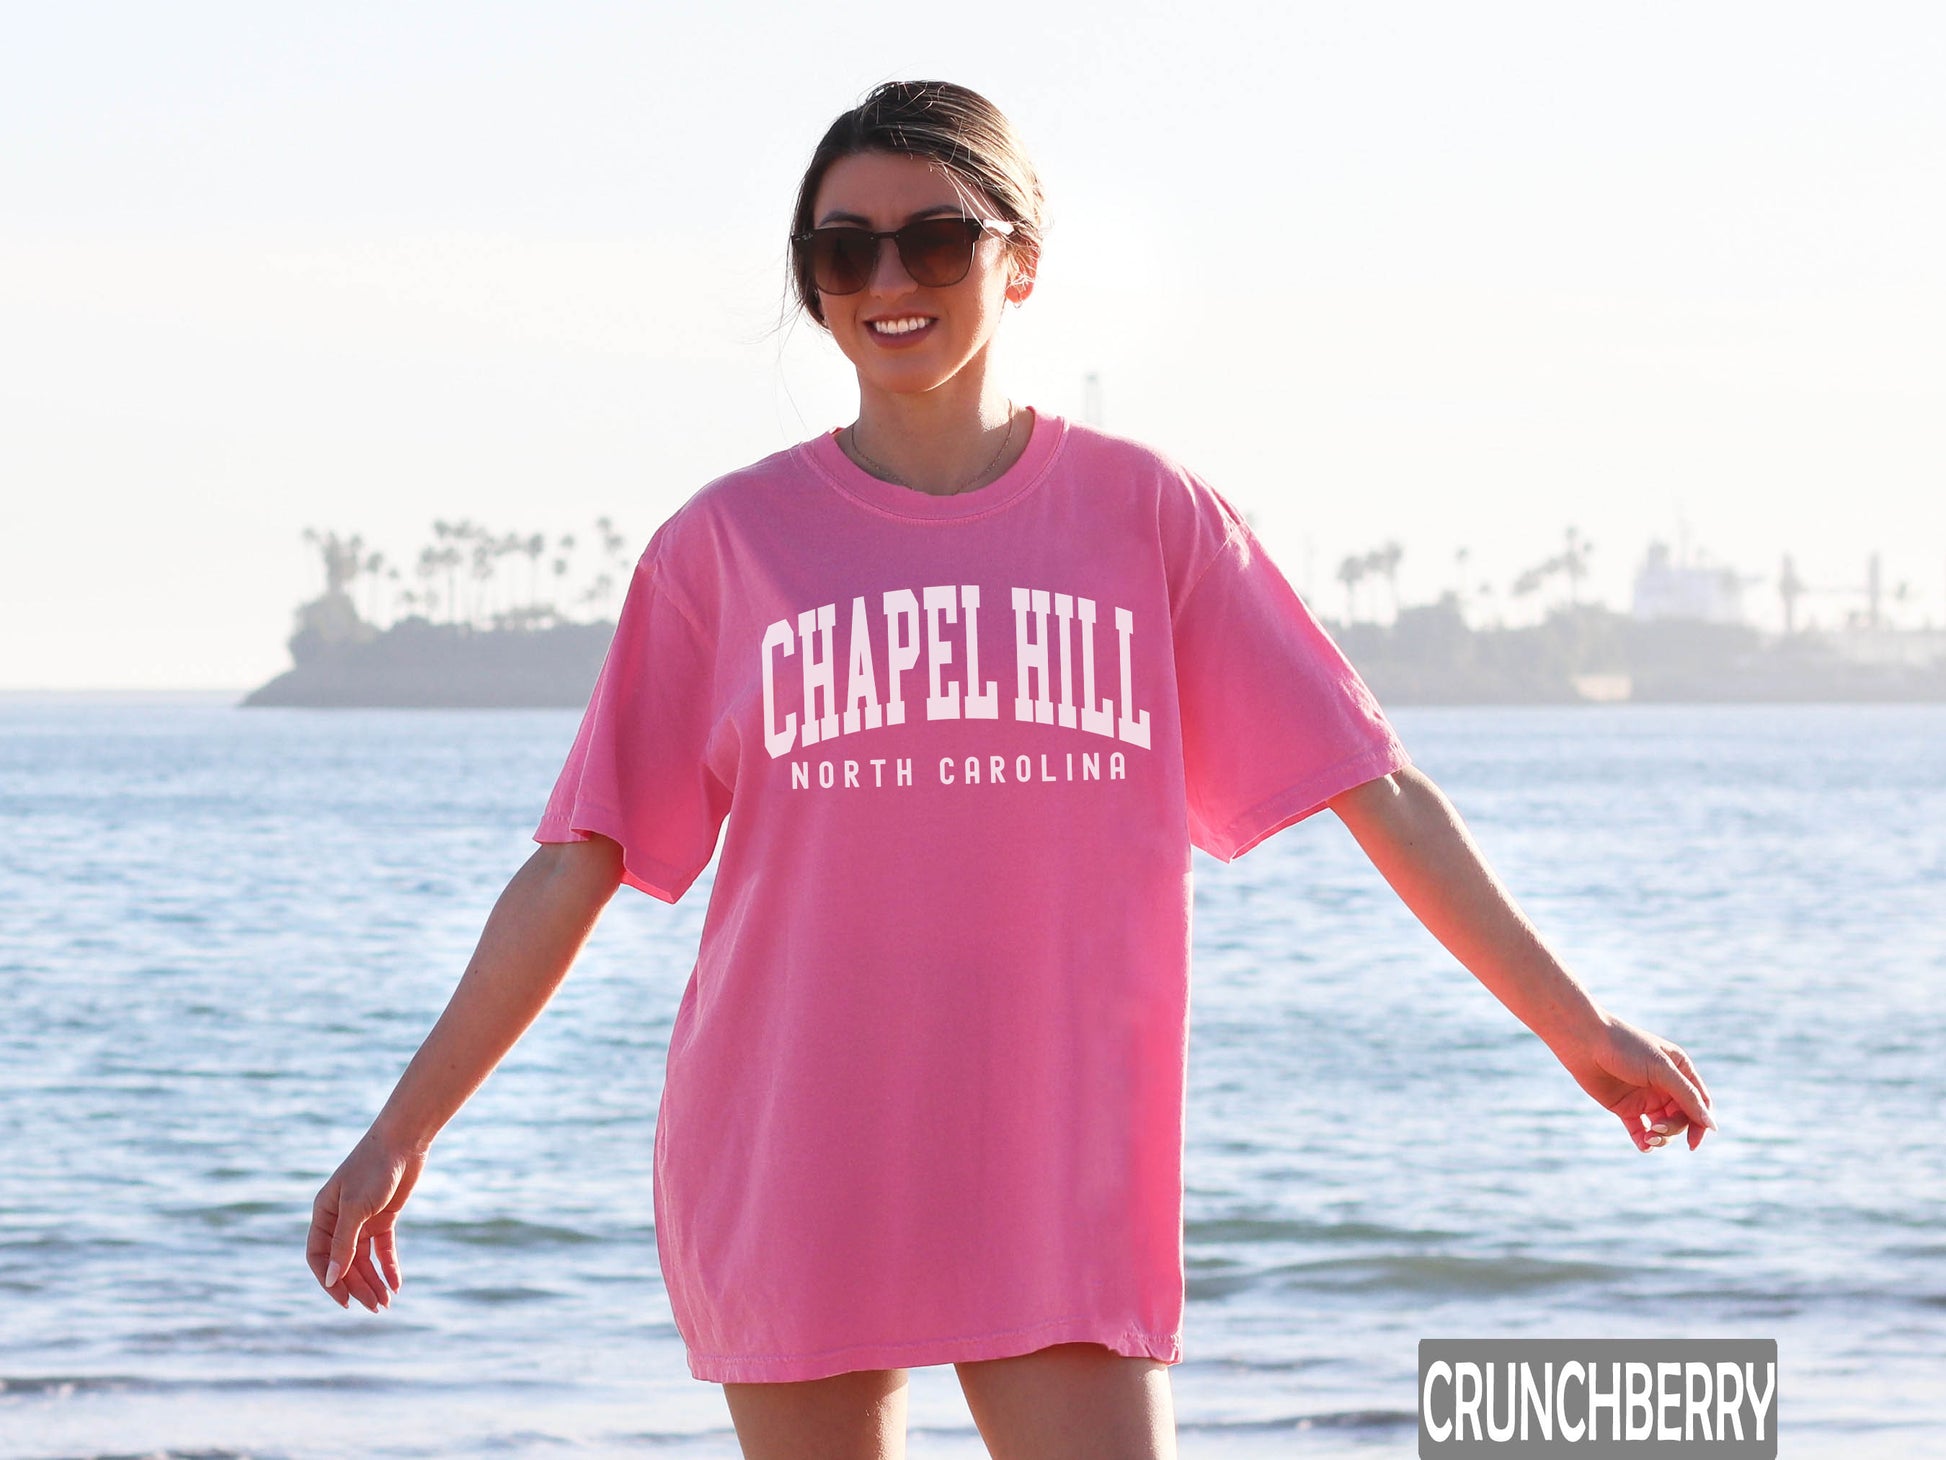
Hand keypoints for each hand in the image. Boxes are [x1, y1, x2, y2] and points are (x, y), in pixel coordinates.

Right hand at [307, 1129, 425, 1310]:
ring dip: (374, 1281)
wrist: (403, 1141)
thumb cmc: (373, 1168)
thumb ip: (343, 1243)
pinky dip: (389, 1266)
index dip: (329, 1280)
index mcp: (324, 1215)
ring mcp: (363, 1219)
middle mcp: (340, 1219)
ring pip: (364, 1259)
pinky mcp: (384, 1216)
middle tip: (374, 1307)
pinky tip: (396, 1284)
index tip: (345, 1300)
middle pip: (344, 1262)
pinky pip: (383, 1248)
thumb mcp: (355, 1207)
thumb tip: (332, 1278)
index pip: (318, 1256)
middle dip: (357, 1286)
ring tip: (385, 1303)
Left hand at [1556, 1013, 1716, 1152]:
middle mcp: (1665, 1085)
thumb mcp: (1661, 1069)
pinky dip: (1644, 1141)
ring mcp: (1645, 1097)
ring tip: (1648, 1137)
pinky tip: (1643, 1145)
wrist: (1584, 1042)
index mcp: (1680, 1070)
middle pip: (1682, 1118)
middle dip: (1674, 1128)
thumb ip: (1687, 1097)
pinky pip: (1640, 1130)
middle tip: (1658, 1127)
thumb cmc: (1625, 1047)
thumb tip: (1712, 1126)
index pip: (1700, 1103)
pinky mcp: (1625, 1107)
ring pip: (1663, 1128)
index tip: (1694, 1142)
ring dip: (1660, 1137)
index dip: (1701, 1123)